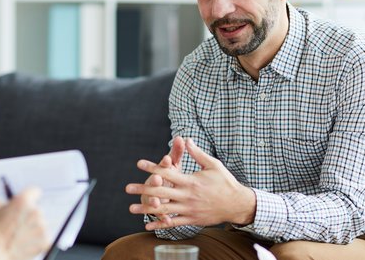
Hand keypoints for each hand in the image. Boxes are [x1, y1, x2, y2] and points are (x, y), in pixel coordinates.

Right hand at [0, 187, 50, 259]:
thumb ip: (2, 202)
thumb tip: (9, 204)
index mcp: (24, 200)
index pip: (35, 192)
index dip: (30, 197)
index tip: (27, 204)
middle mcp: (36, 211)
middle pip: (36, 210)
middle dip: (28, 216)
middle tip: (16, 226)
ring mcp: (42, 227)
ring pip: (39, 226)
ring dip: (32, 230)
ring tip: (17, 238)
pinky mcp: (46, 242)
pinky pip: (44, 240)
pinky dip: (37, 243)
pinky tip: (26, 245)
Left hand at [127, 138, 255, 229]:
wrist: (237, 204)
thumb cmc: (225, 182)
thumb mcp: (213, 164)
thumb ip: (197, 153)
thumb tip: (186, 139)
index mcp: (191, 181)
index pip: (168, 173)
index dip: (152, 167)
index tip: (139, 164)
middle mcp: (188, 196)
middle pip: (161, 191)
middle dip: (143, 189)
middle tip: (127, 188)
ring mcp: (189, 209)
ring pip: (163, 209)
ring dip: (146, 209)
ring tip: (131, 208)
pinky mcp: (192, 220)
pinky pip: (173, 223)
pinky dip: (160, 224)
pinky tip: (147, 225)